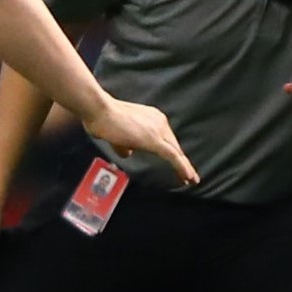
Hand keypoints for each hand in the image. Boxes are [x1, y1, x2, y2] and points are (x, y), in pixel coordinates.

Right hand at [83, 98, 199, 185]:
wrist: (100, 111)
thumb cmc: (103, 119)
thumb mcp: (116, 135)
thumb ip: (125, 144)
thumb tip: (128, 153)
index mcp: (152, 118)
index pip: (166, 138)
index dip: (172, 152)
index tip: (176, 164)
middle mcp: (158, 122)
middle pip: (174, 145)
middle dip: (181, 161)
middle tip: (188, 176)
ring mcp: (157, 131)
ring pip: (176, 152)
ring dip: (185, 168)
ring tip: (191, 180)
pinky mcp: (154, 140)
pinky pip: (173, 157)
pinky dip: (182, 168)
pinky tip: (188, 178)